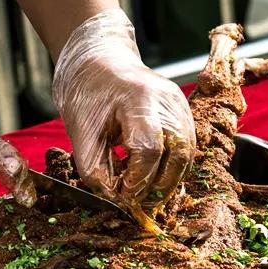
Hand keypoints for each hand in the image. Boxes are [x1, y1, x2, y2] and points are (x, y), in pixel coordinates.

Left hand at [52, 9, 194, 207]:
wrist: (99, 62)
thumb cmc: (87, 94)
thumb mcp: (80, 133)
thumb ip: (95, 170)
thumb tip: (116, 200)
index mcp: (139, 98)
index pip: (149, 147)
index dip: (139, 179)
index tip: (125, 197)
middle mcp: (167, 100)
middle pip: (179, 153)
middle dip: (161, 185)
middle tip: (141, 205)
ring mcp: (180, 104)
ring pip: (187, 153)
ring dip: (168, 180)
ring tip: (146, 195)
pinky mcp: (183, 111)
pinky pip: (186, 146)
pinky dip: (171, 167)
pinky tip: (153, 177)